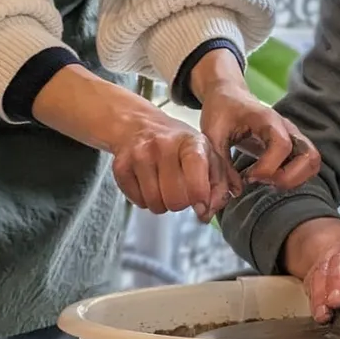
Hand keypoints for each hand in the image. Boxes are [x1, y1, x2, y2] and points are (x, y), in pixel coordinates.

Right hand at [108, 110, 243, 222]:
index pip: (197, 175)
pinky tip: (148, 184)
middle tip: (180, 191)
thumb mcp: (208, 155)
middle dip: (180, 202)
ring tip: (163, 187)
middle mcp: (163, 145)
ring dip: (162, 203)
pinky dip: (144, 200)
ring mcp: (139, 155)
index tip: (200, 201)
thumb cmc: (178, 144)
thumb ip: (219, 184)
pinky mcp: (120, 166)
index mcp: (191, 142)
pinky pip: (137, 201)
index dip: (199, 195)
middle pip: (175, 198)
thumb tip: (207, 212)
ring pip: (155, 203)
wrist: (140, 126)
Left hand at [197, 86, 319, 192]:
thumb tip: (235, 192)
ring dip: (294, 179)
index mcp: (267, 119)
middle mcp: (287, 127)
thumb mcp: (211, 136)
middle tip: (261, 181)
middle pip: (309, 155)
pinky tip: (270, 178)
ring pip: (313, 161)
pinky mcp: (294, 144)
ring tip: (268, 181)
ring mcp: (294, 135)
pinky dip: (295, 177)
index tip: (248, 177)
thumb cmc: (221, 113)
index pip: (282, 144)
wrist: (230, 97)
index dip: (268, 167)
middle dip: (288, 178)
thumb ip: (220, 165)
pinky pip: (307, 164)